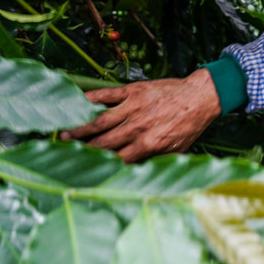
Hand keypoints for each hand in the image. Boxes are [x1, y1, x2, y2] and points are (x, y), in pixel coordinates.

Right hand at [59, 68, 220, 161]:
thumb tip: (131, 173)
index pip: (117, 161)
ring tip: (63, 133)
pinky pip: (107, 95)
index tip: (82, 172)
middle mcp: (138, 127)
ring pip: (100, 120)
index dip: (98, 167)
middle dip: (82, 150)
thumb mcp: (175, 151)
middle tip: (62, 153)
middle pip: (103, 143)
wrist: (201, 97)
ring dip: (80, 128)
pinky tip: (76, 102)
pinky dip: (90, 98)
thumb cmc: (189, 126)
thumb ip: (152, 161)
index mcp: (148, 145)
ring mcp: (134, 107)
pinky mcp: (133, 90)